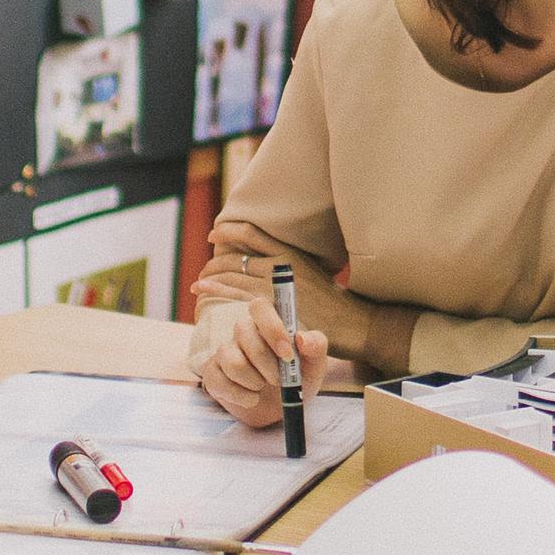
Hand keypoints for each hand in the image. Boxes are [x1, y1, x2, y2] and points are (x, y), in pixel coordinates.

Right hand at [187, 294, 330, 425]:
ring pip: (233, 361)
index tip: (287, 354)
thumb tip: (302, 338)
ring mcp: (225, 351)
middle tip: (279, 379)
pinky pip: (219, 381)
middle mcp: (243, 332)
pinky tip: (251, 398)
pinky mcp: (213, 373)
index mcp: (268, 322)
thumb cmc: (297, 379)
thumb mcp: (314, 365)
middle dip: (267, 362)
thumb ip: (316, 346)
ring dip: (254, 382)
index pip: (259, 306)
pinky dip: (241, 396)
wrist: (281, 408)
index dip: (272, 327)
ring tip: (263, 387)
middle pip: (244, 331)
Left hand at [199, 234, 373, 364]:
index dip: (228, 231)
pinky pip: (235, 297)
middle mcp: (281, 266)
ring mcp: (275, 287)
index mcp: (290, 253)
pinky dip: (216, 294)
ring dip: (210, 279)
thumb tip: (267, 264)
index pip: (252, 233)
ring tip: (198, 284)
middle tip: (203, 271)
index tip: (213, 234)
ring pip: (232, 276)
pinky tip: (203, 296)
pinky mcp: (272, 309)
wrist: (355, 323)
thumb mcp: (312, 273)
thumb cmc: (335, 303)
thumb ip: (289, 268)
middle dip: (214, 262)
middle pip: (236, 257)